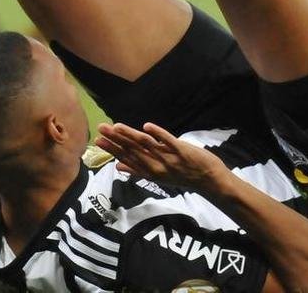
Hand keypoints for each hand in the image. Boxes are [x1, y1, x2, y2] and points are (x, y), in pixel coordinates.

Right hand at [95, 122, 228, 193]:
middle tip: (100, 129)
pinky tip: (146, 126)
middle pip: (132, 151)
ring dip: (130, 135)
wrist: (209, 181)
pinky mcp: (182, 151)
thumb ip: (137, 170)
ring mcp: (168, 159)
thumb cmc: (182, 176)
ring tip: (116, 126)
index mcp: (149, 172)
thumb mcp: (158, 177)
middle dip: (115, 140)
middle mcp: (156, 166)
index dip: (112, 150)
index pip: (126, 159)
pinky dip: (157, 134)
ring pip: (146, 145)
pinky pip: (168, 141)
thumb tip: (118, 167)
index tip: (98, 141)